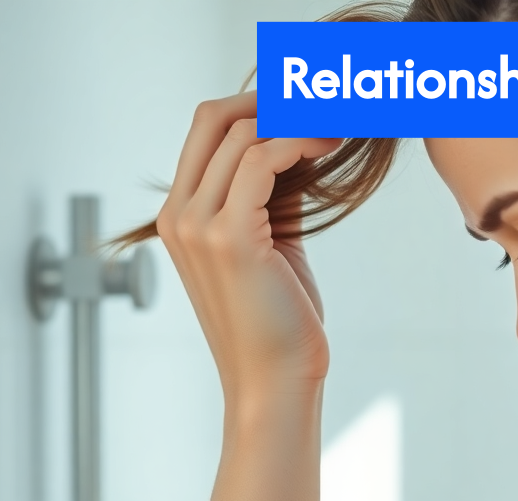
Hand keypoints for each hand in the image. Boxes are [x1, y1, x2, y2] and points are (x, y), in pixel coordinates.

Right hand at [156, 90, 341, 397]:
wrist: (276, 383)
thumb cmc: (280, 322)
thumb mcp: (273, 245)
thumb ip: (273, 195)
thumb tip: (299, 146)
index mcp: (180, 217)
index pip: (206, 130)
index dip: (256, 106)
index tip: (307, 108)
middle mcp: (178, 215)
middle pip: (213, 116)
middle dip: (270, 100)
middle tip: (323, 107)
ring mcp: (196, 224)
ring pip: (240, 131)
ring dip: (296, 120)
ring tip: (339, 129)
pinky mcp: (228, 236)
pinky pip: (261, 158)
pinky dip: (300, 142)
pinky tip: (331, 149)